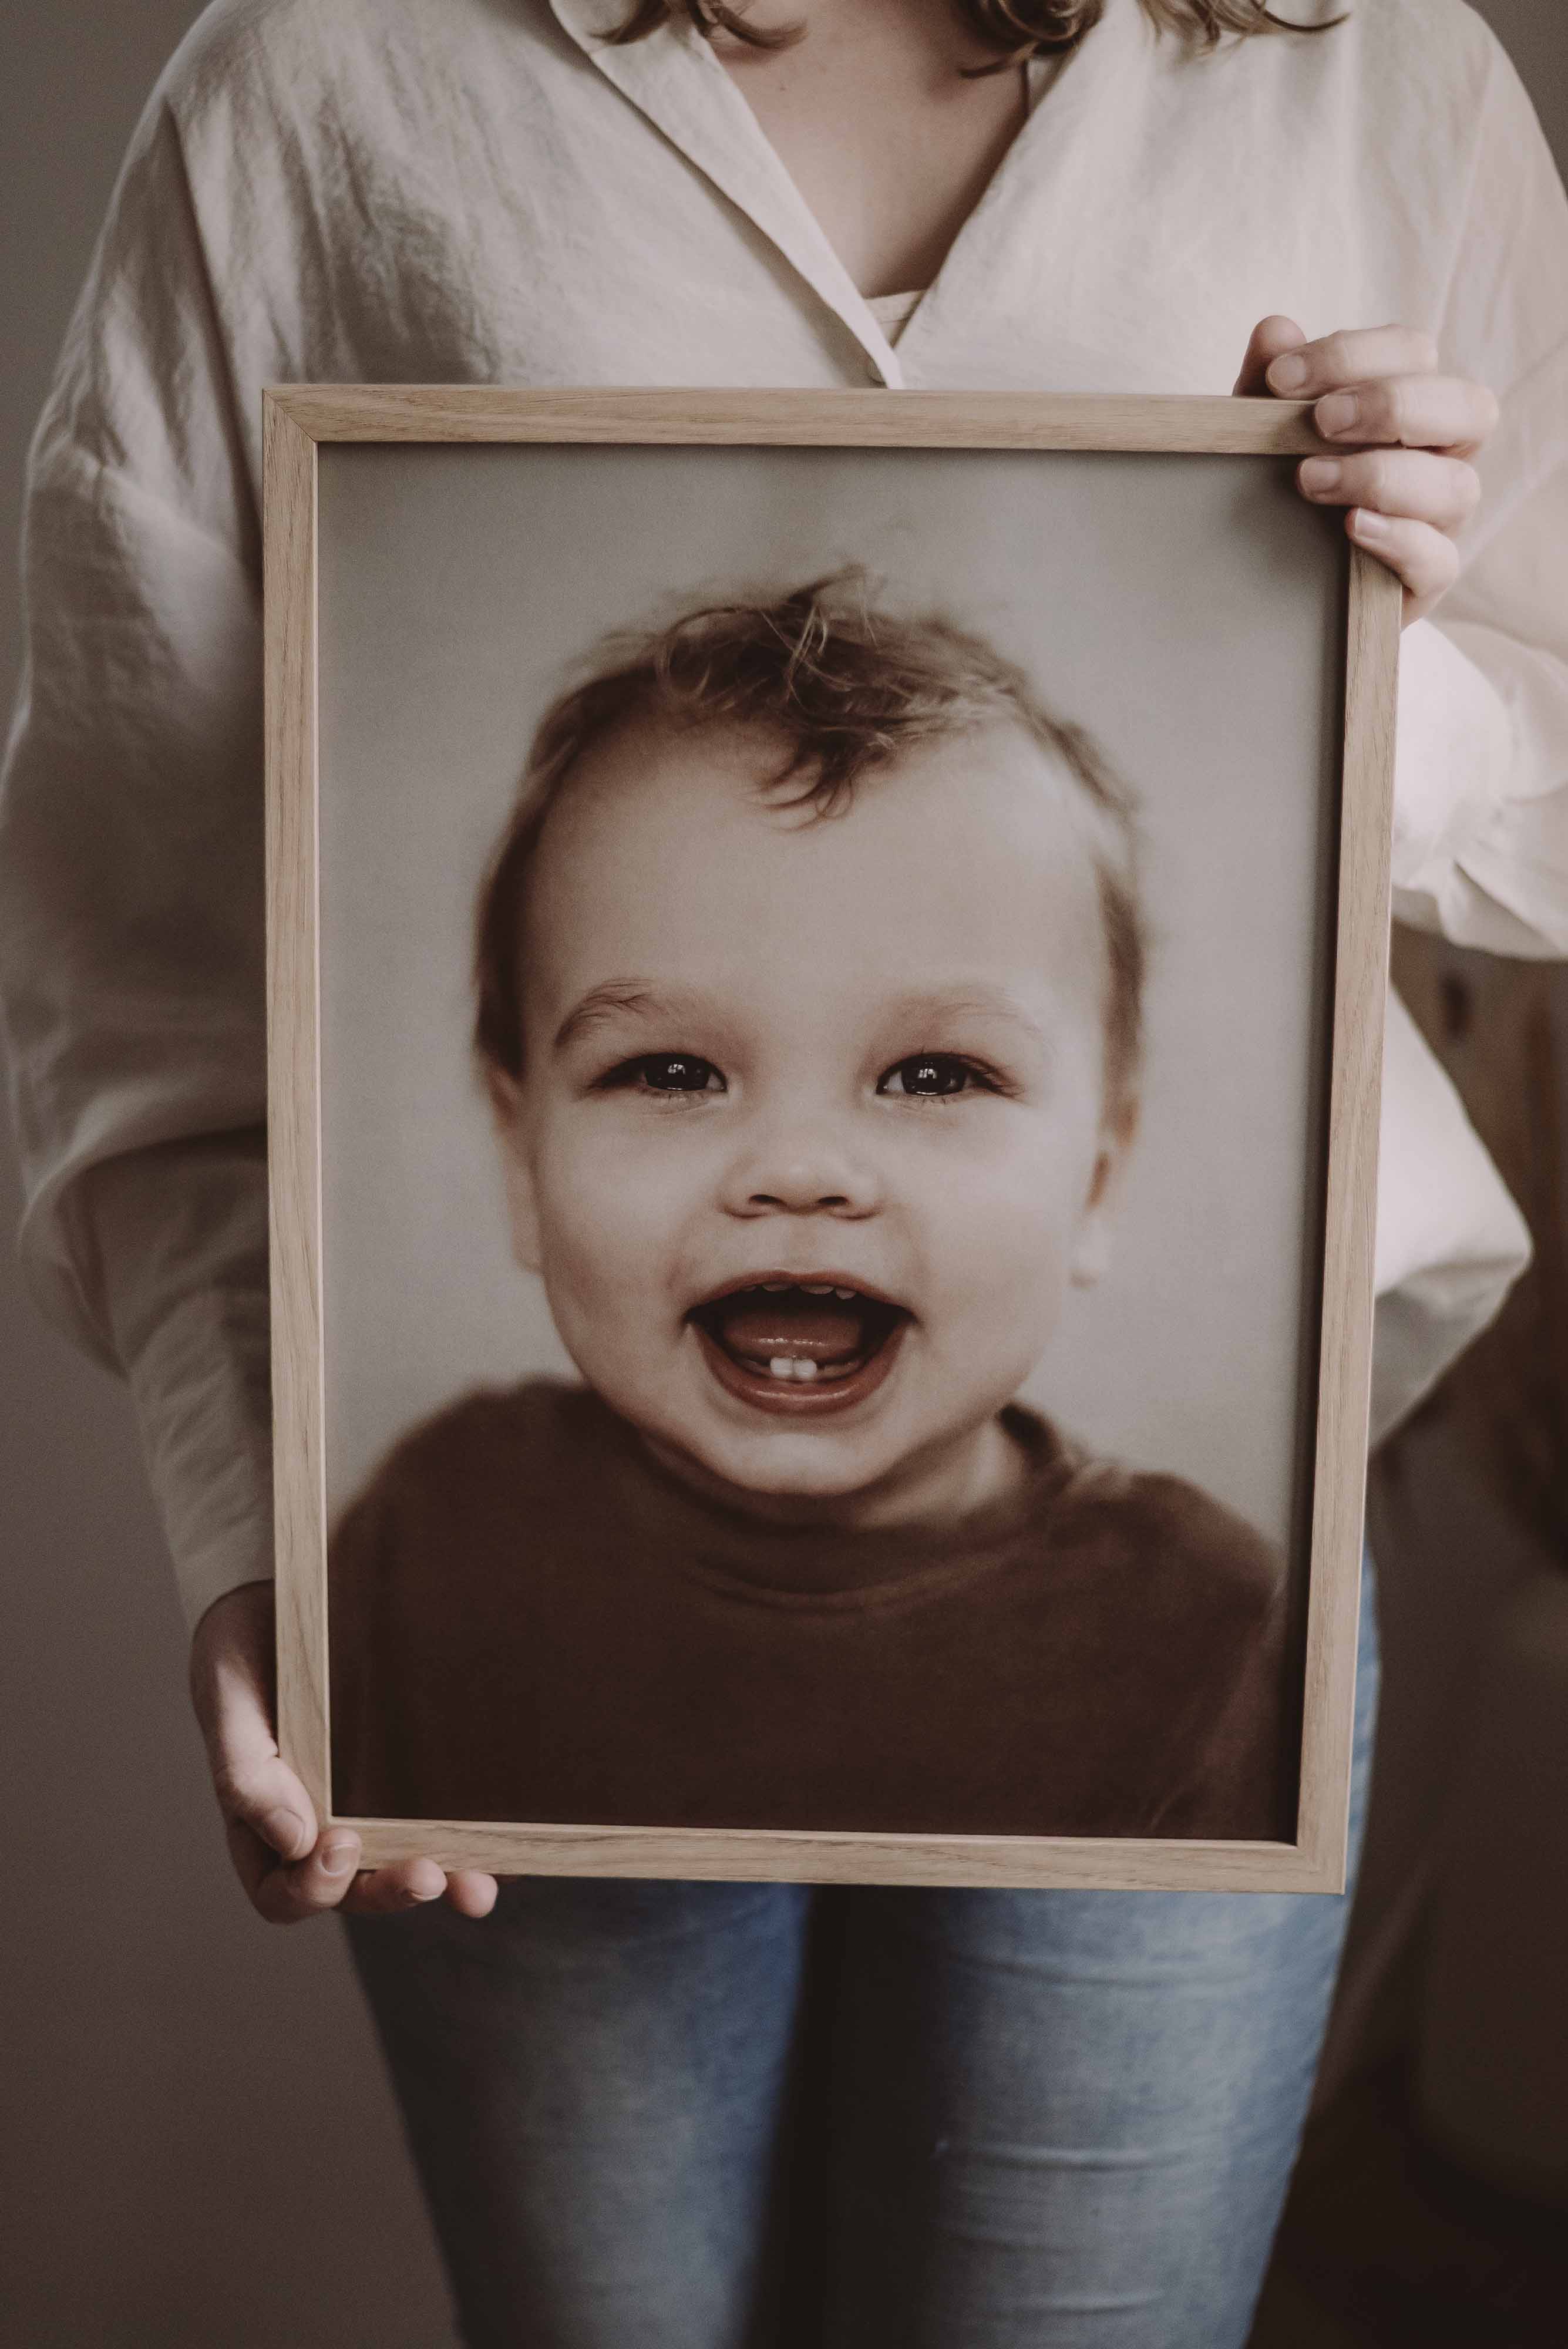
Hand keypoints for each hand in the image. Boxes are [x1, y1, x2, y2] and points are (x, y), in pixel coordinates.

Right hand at [189, 1580, 497, 1923]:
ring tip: (478, 1886)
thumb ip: (244, 1770)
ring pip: (406, 1865)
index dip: (312, 1888)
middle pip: (355, 1890)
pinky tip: (508, 1843)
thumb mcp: (228, 1699)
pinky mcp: (414, 1775)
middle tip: (428, 1875)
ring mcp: (370, 1806)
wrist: (285, 1595)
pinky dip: (477, 1841)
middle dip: (392, 1890)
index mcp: (263, 1827)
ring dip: (446, 1881)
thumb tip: (295, 1840)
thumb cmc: (244, 1653)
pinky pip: (446, 1822)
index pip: (283, 1893)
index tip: (341, 1844)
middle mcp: (321, 1827)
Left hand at [1235, 317, 1498, 626]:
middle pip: (1468, 408)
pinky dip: (1397, 537)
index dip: (1352, 354)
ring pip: (1457, 486)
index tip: (1280, 378)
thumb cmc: (1280, 491)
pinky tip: (1350, 526)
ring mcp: (1440, 521)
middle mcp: (1442, 457)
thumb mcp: (1262, 433)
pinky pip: (1439, 559)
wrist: (1263, 581)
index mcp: (1411, 405)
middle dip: (1392, 406)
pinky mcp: (1426, 580)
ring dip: (1382, 475)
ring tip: (1311, 480)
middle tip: (1320, 421)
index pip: (1414, 354)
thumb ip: (1266, 386)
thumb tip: (1276, 331)